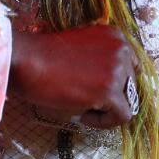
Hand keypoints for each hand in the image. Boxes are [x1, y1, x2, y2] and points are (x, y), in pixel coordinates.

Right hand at [8, 24, 139, 128]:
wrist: (26, 61)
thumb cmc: (45, 57)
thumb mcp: (83, 50)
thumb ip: (103, 60)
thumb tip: (112, 86)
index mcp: (116, 37)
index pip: (131, 67)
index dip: (115, 82)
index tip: (95, 88)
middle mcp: (122, 49)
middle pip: (131, 85)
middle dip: (111, 95)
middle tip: (85, 99)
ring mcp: (117, 69)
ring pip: (128, 102)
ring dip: (106, 108)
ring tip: (81, 105)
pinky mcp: (109, 91)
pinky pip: (121, 116)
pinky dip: (103, 121)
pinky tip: (82, 114)